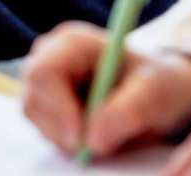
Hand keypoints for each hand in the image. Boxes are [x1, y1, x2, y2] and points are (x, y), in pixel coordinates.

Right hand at [22, 22, 190, 160]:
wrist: (156, 89)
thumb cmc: (157, 82)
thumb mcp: (155, 92)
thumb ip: (128, 111)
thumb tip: (94, 140)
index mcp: (73, 42)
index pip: (44, 71)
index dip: (57, 107)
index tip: (82, 140)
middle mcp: (50, 54)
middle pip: (33, 92)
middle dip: (61, 126)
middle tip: (93, 148)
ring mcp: (45, 76)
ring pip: (33, 111)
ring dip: (63, 135)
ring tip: (101, 138)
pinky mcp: (45, 99)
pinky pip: (40, 123)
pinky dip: (63, 138)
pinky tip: (90, 134)